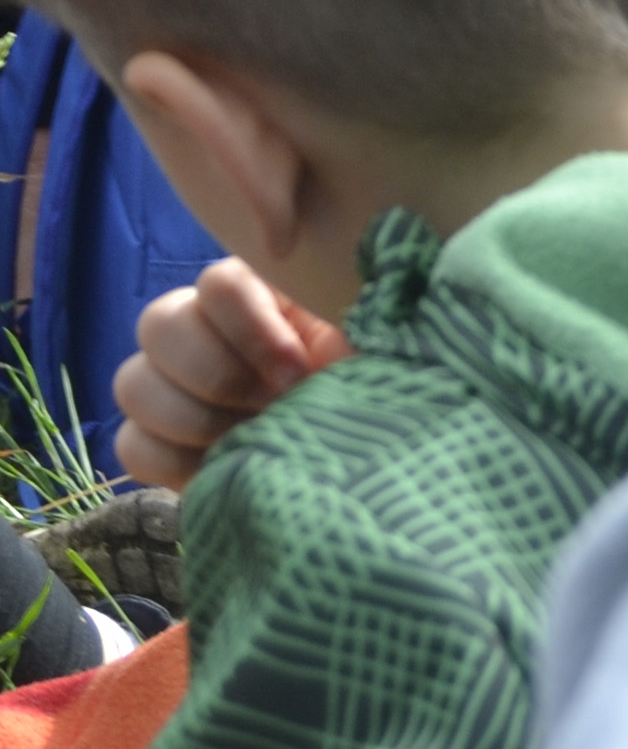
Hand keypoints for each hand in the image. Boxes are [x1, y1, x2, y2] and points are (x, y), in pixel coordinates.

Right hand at [114, 258, 352, 490]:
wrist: (362, 463)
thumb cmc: (373, 393)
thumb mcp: (373, 349)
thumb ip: (345, 320)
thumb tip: (327, 320)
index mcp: (260, 296)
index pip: (218, 283)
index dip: (252, 327)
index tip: (298, 370)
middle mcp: (203, 329)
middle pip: (159, 324)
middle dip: (220, 375)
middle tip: (273, 407)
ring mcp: (170, 385)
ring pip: (134, 382)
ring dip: (198, 419)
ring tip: (254, 440)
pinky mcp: (157, 442)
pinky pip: (132, 445)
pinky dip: (176, 461)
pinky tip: (226, 466)